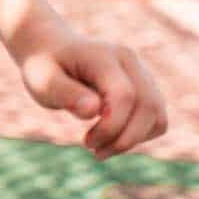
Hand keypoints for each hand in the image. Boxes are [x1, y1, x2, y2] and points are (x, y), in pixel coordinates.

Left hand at [14, 30, 167, 158]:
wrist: (51, 50)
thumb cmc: (44, 66)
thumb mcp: (42, 79)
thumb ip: (65, 92)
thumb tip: (94, 109)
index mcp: (103, 56)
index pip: (124, 95)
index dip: (112, 126)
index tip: (86, 142)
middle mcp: (129, 61)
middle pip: (148, 107)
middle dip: (124, 138)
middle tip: (92, 149)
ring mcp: (141, 73)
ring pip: (157, 116)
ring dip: (133, 140)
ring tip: (100, 148)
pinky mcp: (146, 88)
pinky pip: (157, 119)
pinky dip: (139, 136)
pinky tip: (112, 139)